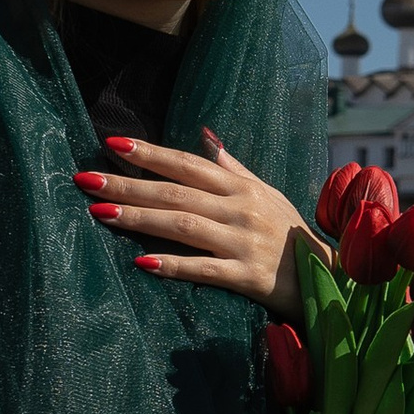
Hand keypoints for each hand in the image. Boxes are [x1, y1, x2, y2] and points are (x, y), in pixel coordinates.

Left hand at [75, 130, 324, 317]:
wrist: (327, 277)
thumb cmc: (288, 233)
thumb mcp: (266, 193)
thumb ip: (232, 168)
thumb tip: (204, 136)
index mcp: (240, 187)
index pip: (187, 164)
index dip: (150, 153)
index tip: (112, 143)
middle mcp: (240, 209)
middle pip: (176, 192)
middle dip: (128, 185)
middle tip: (86, 180)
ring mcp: (243, 241)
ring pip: (183, 225)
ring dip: (139, 219)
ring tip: (100, 214)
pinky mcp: (248, 276)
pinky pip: (205, 269)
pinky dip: (174, 265)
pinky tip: (142, 263)